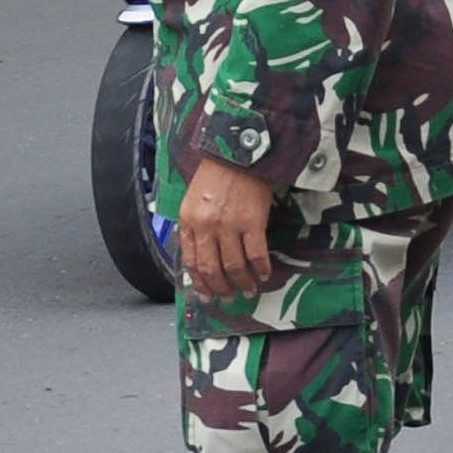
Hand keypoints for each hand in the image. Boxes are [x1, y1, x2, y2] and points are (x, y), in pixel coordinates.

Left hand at [177, 154, 275, 299]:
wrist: (238, 154)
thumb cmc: (215, 177)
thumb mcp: (193, 201)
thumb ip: (194, 227)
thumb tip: (198, 256)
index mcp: (188, 222)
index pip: (191, 261)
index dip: (199, 282)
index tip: (207, 294)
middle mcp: (206, 227)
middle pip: (211, 268)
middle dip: (220, 288)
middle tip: (228, 298)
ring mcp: (229, 225)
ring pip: (233, 265)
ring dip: (241, 282)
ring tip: (248, 291)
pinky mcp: (253, 222)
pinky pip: (256, 253)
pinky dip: (260, 268)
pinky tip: (264, 275)